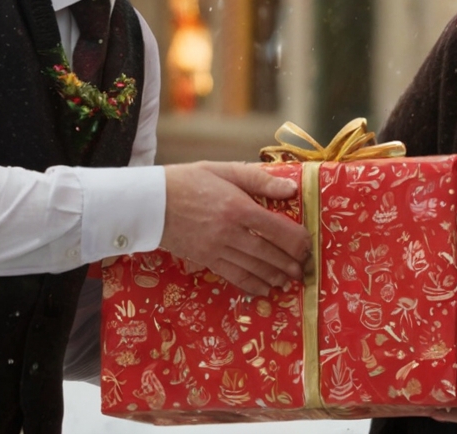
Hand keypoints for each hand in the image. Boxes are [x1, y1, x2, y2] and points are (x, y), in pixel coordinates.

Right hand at [161, 161, 310, 295]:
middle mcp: (230, 232)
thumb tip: (290, 189)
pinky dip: (253, 284)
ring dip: (276, 276)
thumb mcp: (223, 170)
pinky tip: (265, 288)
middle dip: (291, 263)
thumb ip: (258, 180)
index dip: (297, 240)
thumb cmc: (187, 181)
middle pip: (270, 254)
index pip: (278, 230)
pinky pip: (235, 276)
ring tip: (289, 279)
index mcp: (238, 207)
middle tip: (304, 267)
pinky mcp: (206, 260)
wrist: (149, 203)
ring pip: (254, 269)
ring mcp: (217, 249)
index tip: (307, 244)